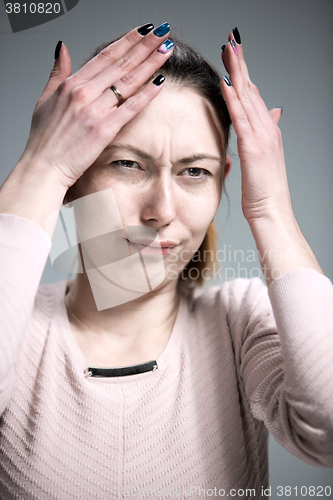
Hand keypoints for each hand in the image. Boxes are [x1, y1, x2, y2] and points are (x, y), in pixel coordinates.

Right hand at [19, 23, 172, 189]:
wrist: (43, 166)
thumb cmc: (44, 138)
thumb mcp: (44, 99)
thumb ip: (57, 72)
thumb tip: (63, 48)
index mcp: (71, 84)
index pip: (105, 55)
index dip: (127, 41)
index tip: (143, 31)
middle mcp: (84, 92)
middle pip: (121, 63)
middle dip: (145, 45)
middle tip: (163, 33)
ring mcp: (94, 110)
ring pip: (128, 81)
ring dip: (150, 63)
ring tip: (167, 49)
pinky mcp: (104, 129)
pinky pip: (130, 107)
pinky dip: (146, 93)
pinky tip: (160, 81)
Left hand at [220, 31, 292, 225]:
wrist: (271, 211)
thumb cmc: (263, 192)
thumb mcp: (263, 160)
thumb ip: (264, 134)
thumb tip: (273, 113)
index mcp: (266, 132)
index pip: (254, 97)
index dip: (244, 75)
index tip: (235, 56)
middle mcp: (267, 129)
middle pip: (251, 90)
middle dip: (241, 65)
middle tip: (232, 41)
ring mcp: (262, 136)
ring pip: (248, 97)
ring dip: (238, 72)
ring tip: (229, 50)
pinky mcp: (254, 147)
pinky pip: (241, 117)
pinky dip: (233, 98)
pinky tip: (226, 82)